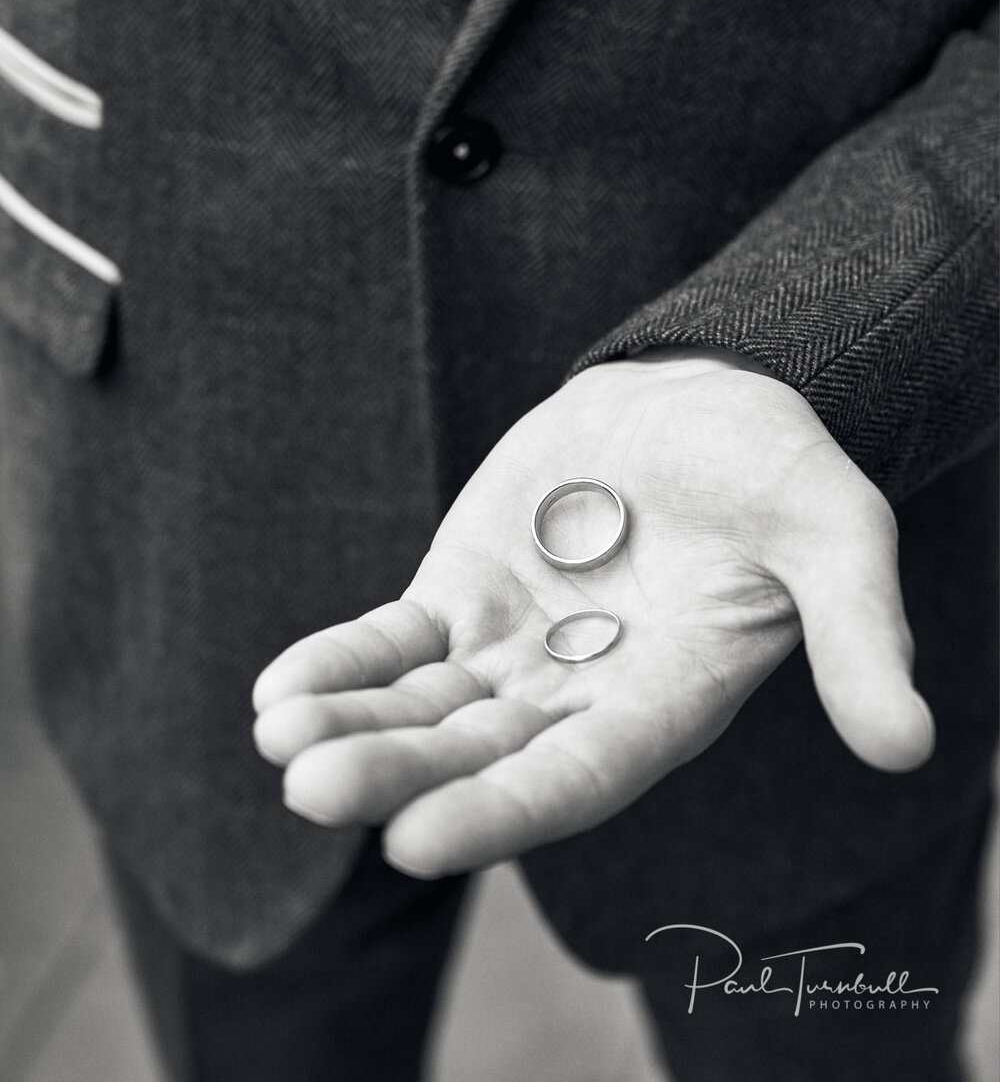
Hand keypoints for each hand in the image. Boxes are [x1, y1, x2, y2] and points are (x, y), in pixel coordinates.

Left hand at [252, 353, 933, 877]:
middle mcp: (580, 694)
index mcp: (665, 699)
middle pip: (480, 755)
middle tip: (312, 788)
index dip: (501, 811)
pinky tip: (276, 692)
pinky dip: (339, 667)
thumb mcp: (834, 528)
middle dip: (396, 776)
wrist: (696, 395)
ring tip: (278, 739)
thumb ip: (861, 629)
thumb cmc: (773, 464)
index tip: (413, 843)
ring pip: (422, 709)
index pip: (580, 775)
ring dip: (351, 729)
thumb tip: (909, 746)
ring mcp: (513, 649)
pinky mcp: (462, 595)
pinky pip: (393, 643)